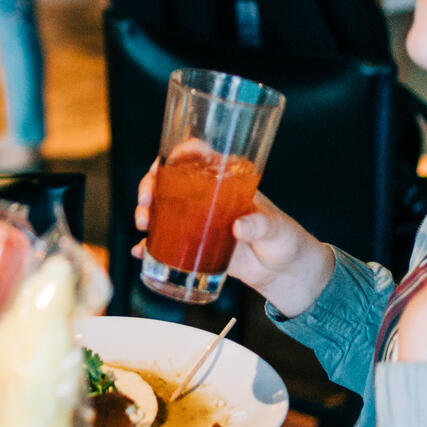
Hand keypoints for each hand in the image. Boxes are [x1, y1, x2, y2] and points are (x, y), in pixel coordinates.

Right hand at [132, 158, 333, 316]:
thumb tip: (239, 227)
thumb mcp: (276, 229)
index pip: (199, 155)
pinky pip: (166, 242)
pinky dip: (149, 246)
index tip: (167, 161)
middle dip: (150, 186)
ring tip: (143, 224)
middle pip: (170, 180)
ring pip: (162, 208)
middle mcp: (208, 196)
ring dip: (146, 212)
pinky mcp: (195, 245)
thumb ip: (260, 225)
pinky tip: (141, 251)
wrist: (284, 273)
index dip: (179, 152)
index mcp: (229, 181)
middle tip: (147, 202)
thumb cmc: (286, 240)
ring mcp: (199, 220)